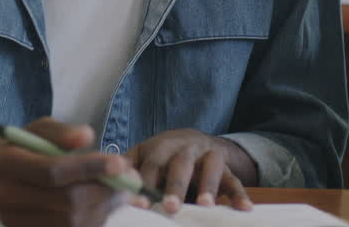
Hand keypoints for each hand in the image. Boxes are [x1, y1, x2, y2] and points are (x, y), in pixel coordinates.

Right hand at [0, 117, 136, 226]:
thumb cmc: (26, 149)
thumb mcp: (40, 130)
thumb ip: (62, 132)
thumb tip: (87, 136)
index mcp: (7, 164)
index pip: (53, 171)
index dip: (90, 168)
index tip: (120, 163)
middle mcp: (7, 198)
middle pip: (66, 202)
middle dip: (105, 190)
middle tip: (131, 177)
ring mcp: (16, 222)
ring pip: (72, 222)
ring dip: (105, 207)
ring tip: (123, 190)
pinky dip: (95, 219)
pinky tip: (107, 204)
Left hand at [126, 128, 253, 212]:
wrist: (197, 141)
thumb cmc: (164, 156)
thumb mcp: (144, 156)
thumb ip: (128, 167)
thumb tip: (104, 180)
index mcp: (161, 146)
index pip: (151, 163)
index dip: (146, 182)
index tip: (141, 203)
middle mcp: (186, 147)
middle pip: (180, 164)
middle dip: (175, 186)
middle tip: (170, 208)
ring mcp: (208, 156)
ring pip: (210, 169)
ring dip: (208, 187)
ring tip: (205, 206)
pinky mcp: (226, 167)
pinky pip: (234, 180)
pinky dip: (240, 195)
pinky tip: (244, 209)